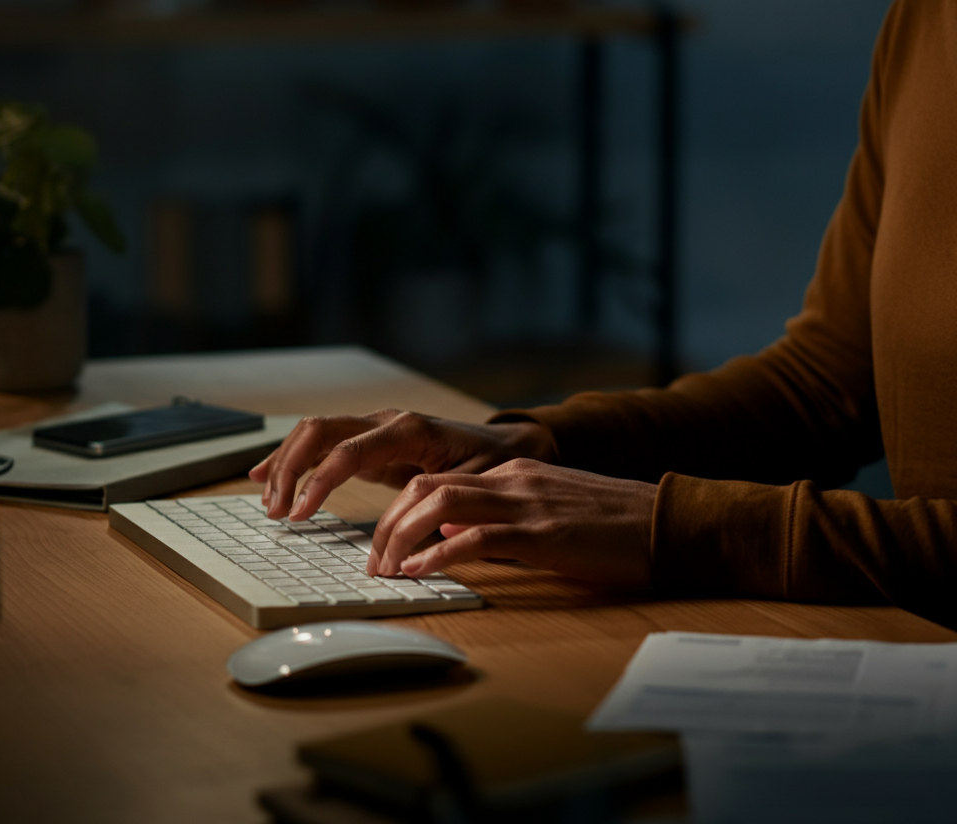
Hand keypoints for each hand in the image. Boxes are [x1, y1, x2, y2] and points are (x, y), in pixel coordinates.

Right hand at [250, 409, 556, 520]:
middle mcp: (386, 421)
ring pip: (315, 431)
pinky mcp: (370, 441)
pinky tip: (266, 475)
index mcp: (409, 430)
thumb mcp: (473, 488)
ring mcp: (375, 427)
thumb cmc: (492, 465)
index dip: (319, 481)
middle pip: (320, 430)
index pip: (348, 449)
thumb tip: (407, 542)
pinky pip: (323, 441)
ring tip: (267, 501)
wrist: (508, 443)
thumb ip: (439, 509)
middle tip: (276, 511)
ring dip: (286, 463)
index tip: (300, 514)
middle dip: (290, 468)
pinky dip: (294, 457)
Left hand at [366, 459, 655, 589]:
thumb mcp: (551, 509)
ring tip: (388, 569)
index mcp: (513, 471)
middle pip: (425, 486)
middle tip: (375, 561)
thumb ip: (505, 516)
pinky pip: (477, 538)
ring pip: (440, 504)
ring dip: (403, 537)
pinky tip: (422, 572)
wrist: (668, 522)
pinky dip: (441, 555)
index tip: (384, 543)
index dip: (400, 511)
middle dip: (389, 523)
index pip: (436, 479)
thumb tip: (454, 537)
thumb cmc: (615, 525)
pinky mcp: (544, 535)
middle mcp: (512, 479)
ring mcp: (526, 503)